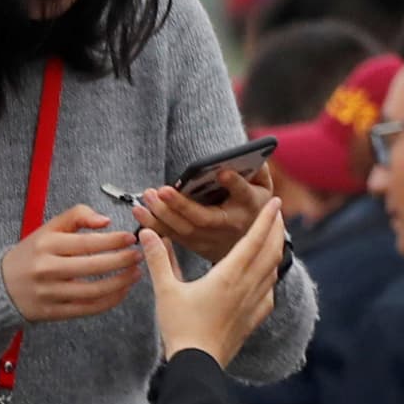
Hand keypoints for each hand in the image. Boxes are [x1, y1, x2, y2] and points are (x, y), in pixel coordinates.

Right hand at [1, 204, 141, 323]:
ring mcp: (49, 293)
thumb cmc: (31, 253)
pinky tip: (122, 291)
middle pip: (94, 267)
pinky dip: (110, 301)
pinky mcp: (53, 312)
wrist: (0, 286)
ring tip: (136, 273)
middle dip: (123, 261)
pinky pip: (87, 309)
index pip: (87, 243)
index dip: (114, 241)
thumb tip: (105, 221)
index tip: (131, 238)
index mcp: (46, 245)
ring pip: (94, 291)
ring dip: (121, 283)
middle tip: (140, 255)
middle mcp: (47, 269)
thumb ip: (77, 216)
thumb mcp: (48, 228)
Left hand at [135, 167, 271, 260]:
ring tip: (145, 199)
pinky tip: (140, 213)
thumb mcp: (263, 188)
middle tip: (161, 190)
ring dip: (161, 216)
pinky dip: (154, 226)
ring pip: (183, 230)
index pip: (243, 193)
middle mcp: (228, 226)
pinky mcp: (195, 246)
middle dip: (180, 205)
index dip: (234, 183)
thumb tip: (242, 157)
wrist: (250, 243)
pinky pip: (172, 237)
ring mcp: (210, 239)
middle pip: (203, 217)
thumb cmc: (253, 206)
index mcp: (249, 206)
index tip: (222, 171)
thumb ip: (257, 171)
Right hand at [141, 191, 286, 362]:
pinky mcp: (254, 318)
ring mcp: (254, 303)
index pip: (254, 240)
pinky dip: (270, 275)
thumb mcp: (165, 291)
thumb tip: (146, 233)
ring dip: (275, 250)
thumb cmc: (180, 328)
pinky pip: (269, 291)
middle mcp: (247, 286)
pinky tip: (266, 275)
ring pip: (272, 270)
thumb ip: (158, 260)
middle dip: (277, 229)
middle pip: (271, 251)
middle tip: (278, 212)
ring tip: (274, 237)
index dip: (266, 219)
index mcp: (229, 276)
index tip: (275, 201)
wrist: (197, 364)